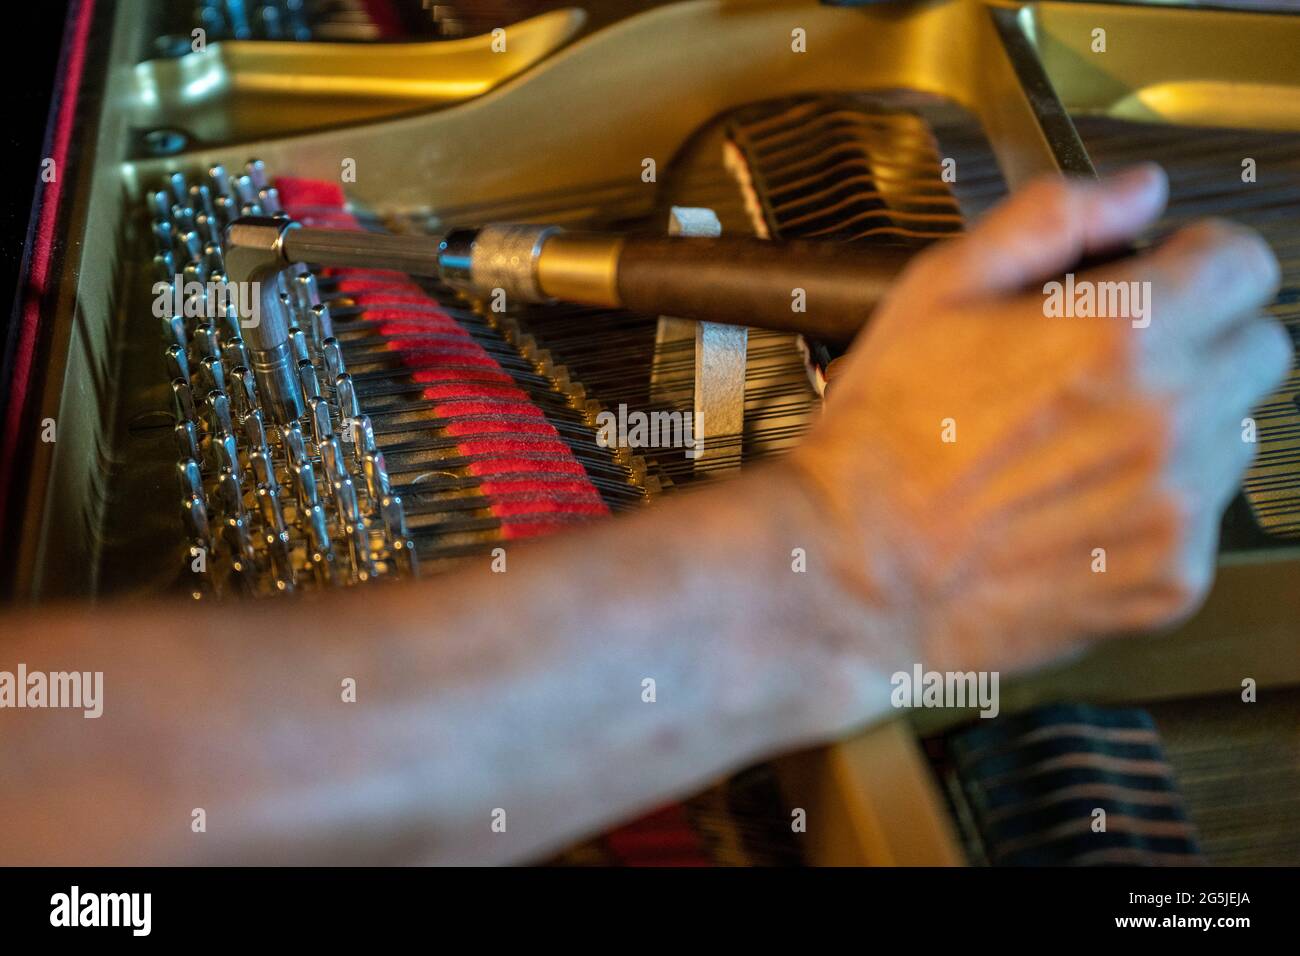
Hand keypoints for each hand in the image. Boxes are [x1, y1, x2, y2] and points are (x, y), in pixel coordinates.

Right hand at [781, 164, 1290, 677]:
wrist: (856, 569)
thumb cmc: (882, 438)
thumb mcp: (937, 291)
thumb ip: (1049, 220)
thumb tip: (1135, 191)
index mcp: (1123, 334)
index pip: (1246, 266)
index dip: (1196, 264)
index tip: (1163, 284)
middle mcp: (1167, 419)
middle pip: (1258, 349)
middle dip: (1200, 342)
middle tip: (1114, 368)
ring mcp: (1175, 506)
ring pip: (1232, 435)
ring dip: (1180, 427)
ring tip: (1081, 444)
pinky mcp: (1168, 576)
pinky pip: (1199, 520)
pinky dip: (1154, 509)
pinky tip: (1077, 504)